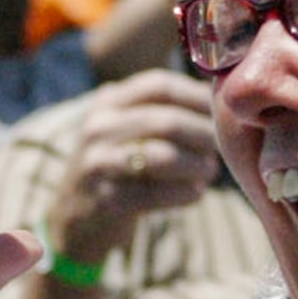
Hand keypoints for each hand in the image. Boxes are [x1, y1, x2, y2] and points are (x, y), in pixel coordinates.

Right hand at [47, 69, 221, 263]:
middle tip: (219, 146)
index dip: (196, 97)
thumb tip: (217, 95)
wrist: (77, 213)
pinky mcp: (106, 199)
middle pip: (166, 121)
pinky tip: (197, 193)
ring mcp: (99, 164)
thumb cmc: (119, 163)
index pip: (159, 85)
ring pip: (163, 157)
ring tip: (210, 170)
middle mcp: (98, 127)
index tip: (220, 113)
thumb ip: (161, 107)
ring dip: (196, 165)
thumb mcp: (126, 126)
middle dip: (202, 134)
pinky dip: (184, 193)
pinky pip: (156, 194)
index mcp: (108, 101)